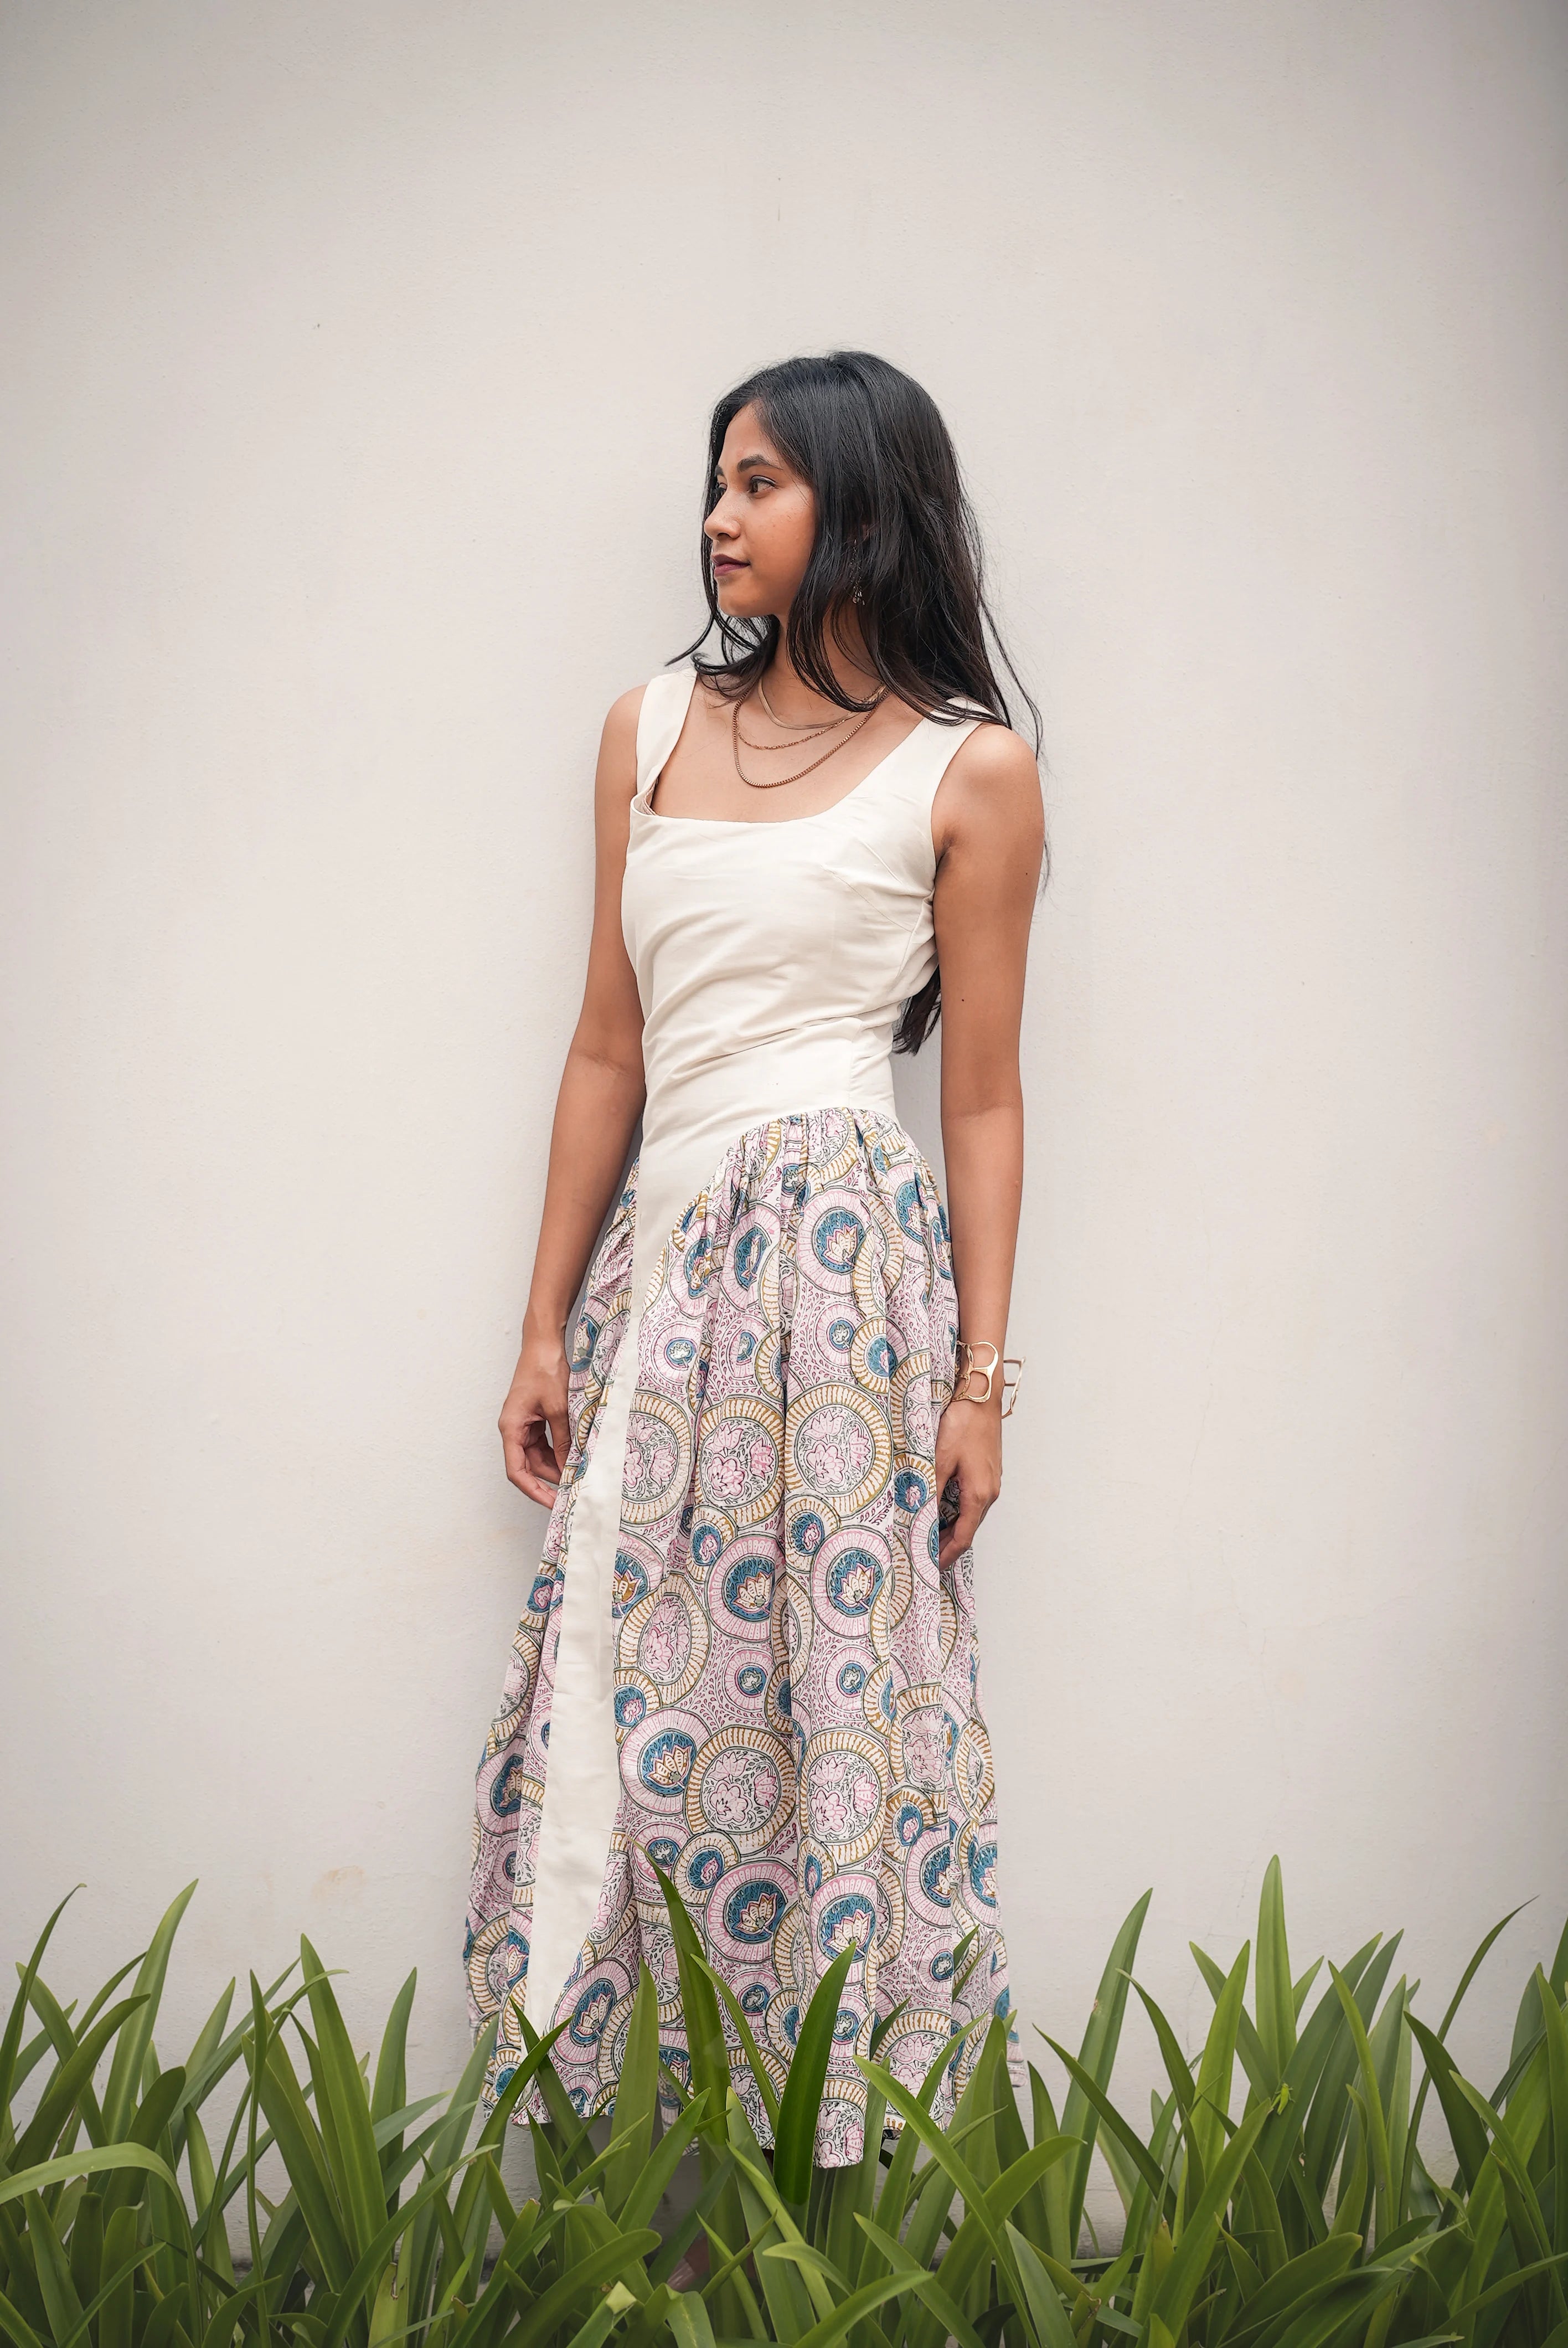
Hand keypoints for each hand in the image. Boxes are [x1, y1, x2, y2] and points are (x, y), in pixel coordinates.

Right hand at [499, 1325, 571, 1506]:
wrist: (544, 1343)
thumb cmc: (545, 1369)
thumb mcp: (558, 1409)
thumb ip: (563, 1439)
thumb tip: (570, 1466)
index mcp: (511, 1427)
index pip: (517, 1471)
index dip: (533, 1491)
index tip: (552, 1503)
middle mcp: (514, 1428)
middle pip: (529, 1465)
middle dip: (550, 1480)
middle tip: (573, 1491)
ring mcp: (524, 1423)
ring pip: (538, 1455)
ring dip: (556, 1465)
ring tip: (577, 1475)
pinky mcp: (535, 1417)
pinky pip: (545, 1442)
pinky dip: (559, 1450)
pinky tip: (575, 1456)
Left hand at [933, 1391, 1002, 1567]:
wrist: (981, 1394)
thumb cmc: (963, 1422)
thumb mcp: (940, 1458)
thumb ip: (932, 1490)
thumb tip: (922, 1517)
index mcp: (979, 1493)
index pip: (963, 1537)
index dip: (946, 1555)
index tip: (931, 1567)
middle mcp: (990, 1491)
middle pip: (969, 1529)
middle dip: (947, 1545)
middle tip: (925, 1556)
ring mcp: (991, 1481)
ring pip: (971, 1515)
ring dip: (952, 1529)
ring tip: (929, 1537)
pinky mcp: (987, 1471)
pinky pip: (973, 1501)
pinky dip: (957, 1513)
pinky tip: (942, 1511)